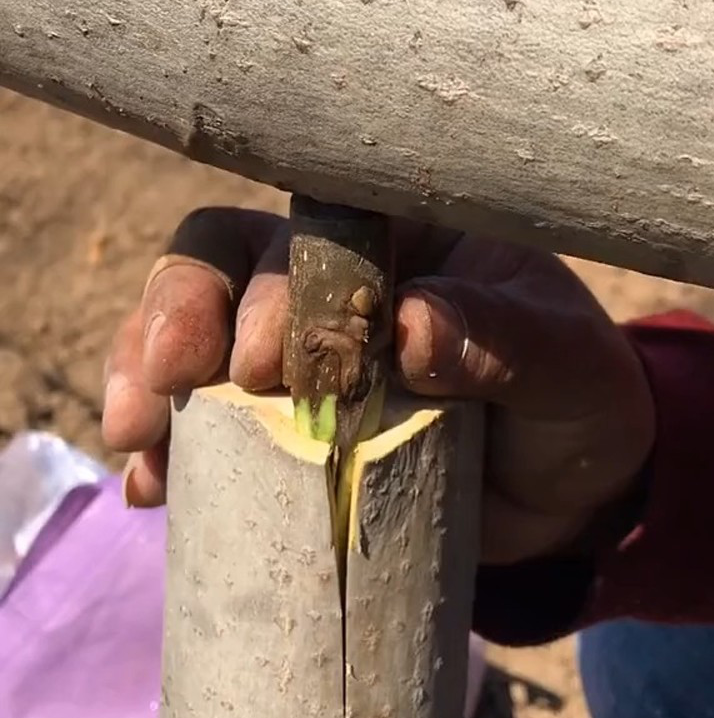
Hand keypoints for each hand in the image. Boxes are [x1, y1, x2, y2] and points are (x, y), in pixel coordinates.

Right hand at [103, 208, 654, 564]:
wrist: (565, 496)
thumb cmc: (572, 403)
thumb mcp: (567, 368)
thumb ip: (505, 341)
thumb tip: (412, 328)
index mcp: (396, 238)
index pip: (310, 222)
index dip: (266, 274)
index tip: (261, 357)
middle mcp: (324, 281)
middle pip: (223, 261)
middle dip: (183, 315)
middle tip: (180, 383)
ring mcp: (286, 355)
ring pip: (185, 329)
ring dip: (144, 373)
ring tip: (136, 439)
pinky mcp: (269, 429)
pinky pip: (195, 420)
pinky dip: (163, 449)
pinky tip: (150, 489)